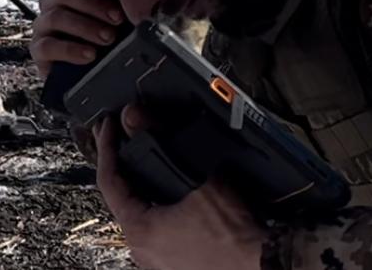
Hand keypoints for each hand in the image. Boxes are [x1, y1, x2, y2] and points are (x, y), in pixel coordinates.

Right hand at [31, 0, 125, 77]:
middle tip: (118, 20)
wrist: (99, 82)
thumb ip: (120, 0)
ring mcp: (44, 26)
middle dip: (94, 5)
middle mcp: (54, 4)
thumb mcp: (119, 19)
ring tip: (107, 39)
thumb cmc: (111, 44)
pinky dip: (70, 50)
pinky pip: (47, 46)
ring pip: (56, 17)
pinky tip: (89, 55)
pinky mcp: (38, 49)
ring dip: (84, 27)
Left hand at [96, 108, 267, 269]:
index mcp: (139, 232)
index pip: (109, 182)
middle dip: (121, 166)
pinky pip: (156, 229)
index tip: (107, 127)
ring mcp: (158, 261)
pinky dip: (155, 206)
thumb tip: (136, 116)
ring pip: (139, 215)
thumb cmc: (235, 235)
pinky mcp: (175, 263)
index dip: (106, 148)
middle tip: (118, 138)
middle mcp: (142, 250)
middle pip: (122, 198)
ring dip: (140, 187)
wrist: (265, 264)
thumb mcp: (200, 180)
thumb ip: (162, 142)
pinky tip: (166, 192)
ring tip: (140, 160)